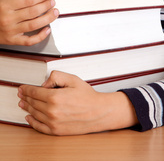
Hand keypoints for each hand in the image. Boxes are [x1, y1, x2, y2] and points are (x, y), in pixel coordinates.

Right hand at [0, 0, 58, 45]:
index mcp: (5, 6)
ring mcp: (11, 31)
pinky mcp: (12, 40)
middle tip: (52, 1)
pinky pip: (29, 41)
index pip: (28, 0)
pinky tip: (47, 29)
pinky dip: (40, 36)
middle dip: (46, 5)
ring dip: (48, 18)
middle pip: (33, 12)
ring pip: (34, 25)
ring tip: (54, 12)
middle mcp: (8, 19)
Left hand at [18, 71, 137, 134]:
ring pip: (34, 113)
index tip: (22, 88)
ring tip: (23, 103)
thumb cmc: (88, 96)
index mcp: (55, 97)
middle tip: (21, 94)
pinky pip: (39, 126)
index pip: (34, 92)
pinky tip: (29, 117)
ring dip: (26, 107)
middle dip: (25, 97)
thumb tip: (44, 83)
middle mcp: (52, 111)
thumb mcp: (73, 79)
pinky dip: (32, 122)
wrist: (98, 112)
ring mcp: (53, 122)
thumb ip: (57, 76)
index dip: (26, 89)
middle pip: (32, 102)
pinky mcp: (56, 130)